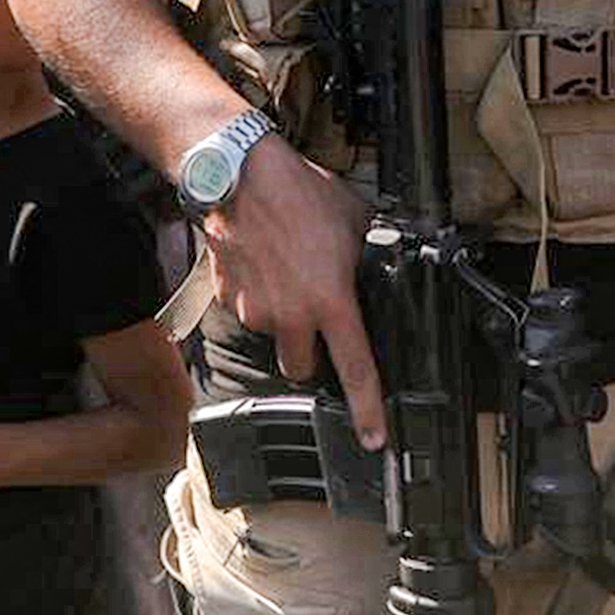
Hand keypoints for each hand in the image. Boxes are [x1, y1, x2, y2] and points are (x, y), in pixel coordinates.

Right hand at [207, 137, 386, 450]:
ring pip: (273, 335)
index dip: (367, 410)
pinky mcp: (229, 298)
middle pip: (303, 366)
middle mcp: (292, 315)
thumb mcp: (355, 221)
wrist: (241, 175)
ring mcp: (255, 310)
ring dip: (283, 319)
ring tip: (288, 274)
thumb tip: (385, 263)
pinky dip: (257, 296)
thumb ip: (370, 254)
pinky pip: (248, 310)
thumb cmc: (301, 192)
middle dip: (310, 353)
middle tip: (316, 319)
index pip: (356, 369)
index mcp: (331, 301)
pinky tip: (265, 264)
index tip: (374, 439)